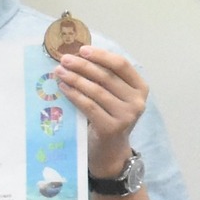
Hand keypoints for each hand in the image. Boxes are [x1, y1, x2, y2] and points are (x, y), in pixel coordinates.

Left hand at [56, 45, 148, 169]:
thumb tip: (77, 56)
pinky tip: (64, 88)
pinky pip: (89, 106)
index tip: (82, 49)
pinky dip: (74, 95)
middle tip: (64, 59)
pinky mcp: (111, 128)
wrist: (111, 150)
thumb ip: (104, 77)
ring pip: (96, 91)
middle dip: (83, 65)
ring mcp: (126, 116)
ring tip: (59, 72)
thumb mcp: (114, 95)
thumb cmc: (110, 116)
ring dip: (75, 79)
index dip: (101, 55)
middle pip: (106, 76)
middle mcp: (137, 101)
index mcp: (140, 88)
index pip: (121, 65)